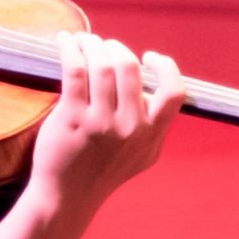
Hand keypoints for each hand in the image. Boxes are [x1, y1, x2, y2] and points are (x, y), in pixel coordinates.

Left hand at [0, 31, 184, 238]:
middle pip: (130, 67)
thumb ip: (155, 123)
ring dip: (91, 43)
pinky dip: (70, 49)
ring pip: (102, 65)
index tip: (147, 56)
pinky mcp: (71, 118)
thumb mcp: (143, 154)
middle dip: (115, 47)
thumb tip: (152, 84)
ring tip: (83, 41)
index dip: (164, 66)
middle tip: (103, 46)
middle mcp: (129, 128)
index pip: (174, 92)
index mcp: (151, 134)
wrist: (67, 197)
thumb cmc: (104, 170)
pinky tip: (65, 42)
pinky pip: (75, 70)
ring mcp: (100, 123)